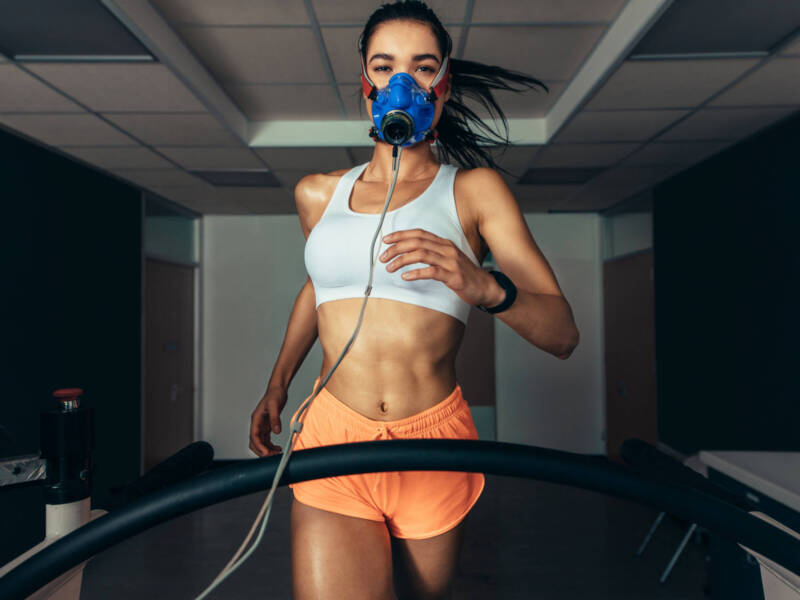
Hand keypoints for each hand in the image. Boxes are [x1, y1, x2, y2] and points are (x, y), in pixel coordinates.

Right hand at [249, 387, 286, 456]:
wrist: (278, 390)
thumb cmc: (274, 395)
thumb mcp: (275, 405)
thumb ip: (275, 418)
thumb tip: (276, 431)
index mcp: (256, 419)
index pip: (254, 436)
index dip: (259, 446)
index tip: (266, 453)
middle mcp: (257, 424)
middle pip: (255, 442)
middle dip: (261, 451)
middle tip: (271, 457)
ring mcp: (262, 426)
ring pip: (261, 442)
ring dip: (267, 450)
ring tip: (277, 454)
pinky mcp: (268, 426)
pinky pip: (266, 440)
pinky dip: (271, 446)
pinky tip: (278, 448)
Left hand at [379, 228, 502, 306]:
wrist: (485, 287)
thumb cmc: (463, 274)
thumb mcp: (447, 259)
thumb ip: (432, 253)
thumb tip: (409, 252)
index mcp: (444, 243)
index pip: (419, 234)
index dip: (401, 235)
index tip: (386, 240)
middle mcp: (446, 249)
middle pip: (417, 242)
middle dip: (397, 248)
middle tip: (383, 257)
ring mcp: (450, 262)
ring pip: (421, 254)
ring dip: (402, 260)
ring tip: (390, 267)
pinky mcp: (453, 276)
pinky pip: (431, 271)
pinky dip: (416, 273)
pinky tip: (405, 277)